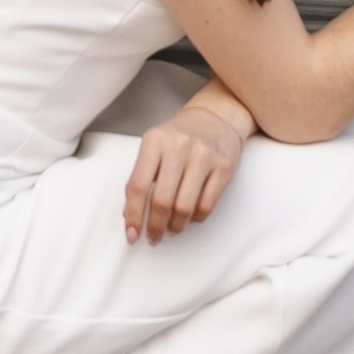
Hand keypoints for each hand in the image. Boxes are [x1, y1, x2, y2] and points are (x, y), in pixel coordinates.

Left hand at [123, 99, 246, 243]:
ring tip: (172, 227)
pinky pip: (206, 206)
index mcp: (155, 140)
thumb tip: (130, 214)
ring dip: (175, 226)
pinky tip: (191, 215)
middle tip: (153, 236)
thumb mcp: (154, 146)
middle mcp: (179, 146)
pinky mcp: (224, 167)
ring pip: (185, 207)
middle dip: (155, 226)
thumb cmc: (180, 136)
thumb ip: (141, 176)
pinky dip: (196, 219)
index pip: (138, 185)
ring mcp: (203, 156)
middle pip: (162, 200)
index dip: (133, 215)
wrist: (215, 117)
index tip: (131, 233)